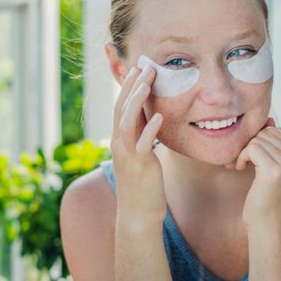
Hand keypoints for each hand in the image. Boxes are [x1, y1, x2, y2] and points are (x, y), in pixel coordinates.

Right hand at [111, 65, 166, 221]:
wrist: (138, 214)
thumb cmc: (142, 184)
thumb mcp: (140, 155)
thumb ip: (142, 136)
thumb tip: (151, 118)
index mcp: (119, 140)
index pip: (120, 107)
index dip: (128, 87)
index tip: (138, 68)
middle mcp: (119, 144)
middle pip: (122, 109)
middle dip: (132, 86)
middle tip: (144, 66)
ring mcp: (128, 155)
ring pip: (128, 122)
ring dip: (137, 100)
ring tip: (148, 82)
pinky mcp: (140, 166)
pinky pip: (144, 144)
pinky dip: (151, 128)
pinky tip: (160, 115)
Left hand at [234, 118, 280, 226]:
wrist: (267, 222)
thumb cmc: (266, 193)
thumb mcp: (272, 164)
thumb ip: (272, 143)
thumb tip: (269, 119)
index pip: (274, 131)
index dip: (258, 142)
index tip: (250, 158)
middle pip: (264, 133)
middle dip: (249, 145)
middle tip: (241, 161)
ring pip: (256, 139)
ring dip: (243, 152)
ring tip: (242, 166)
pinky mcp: (274, 170)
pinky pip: (251, 148)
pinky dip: (240, 157)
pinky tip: (239, 169)